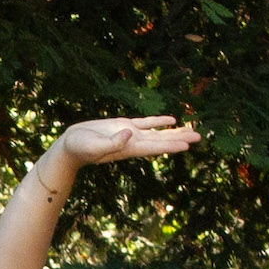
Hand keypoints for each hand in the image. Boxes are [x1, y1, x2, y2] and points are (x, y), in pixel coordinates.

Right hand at [53, 115, 203, 169]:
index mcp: (129, 148)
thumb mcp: (94, 145)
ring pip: (157, 132)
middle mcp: (133, 142)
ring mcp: (130, 134)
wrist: (70, 146)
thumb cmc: (79, 148)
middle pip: (161, 140)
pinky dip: (159, 121)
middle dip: (180, 138)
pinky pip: (146, 123)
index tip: (188, 145)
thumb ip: (112, 142)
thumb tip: (129, 133)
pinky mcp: (123, 125)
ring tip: (192, 131)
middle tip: (199, 137)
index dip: (171, 145)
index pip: (155, 147)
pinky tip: (172, 120)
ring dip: (174, 132)